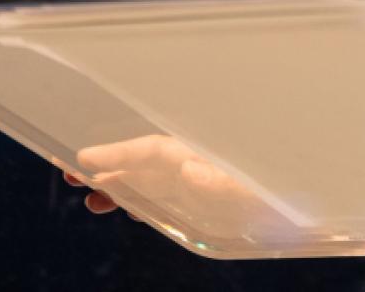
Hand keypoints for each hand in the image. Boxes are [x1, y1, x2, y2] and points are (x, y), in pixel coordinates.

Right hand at [61, 134, 259, 228]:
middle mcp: (194, 164)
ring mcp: (196, 183)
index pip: (150, 150)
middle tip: (68, 173)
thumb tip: (192, 173)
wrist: (296, 215)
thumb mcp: (251, 189)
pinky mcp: (202, 201)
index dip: (116, 153)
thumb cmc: (277, 196)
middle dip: (105, 165)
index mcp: (201, 155)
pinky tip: (126, 208)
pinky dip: (139, 200)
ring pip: (147, 180)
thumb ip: (224, 182)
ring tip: (90, 200)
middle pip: (141, 161)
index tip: (83, 158)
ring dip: (117, 185)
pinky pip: (162, 195)